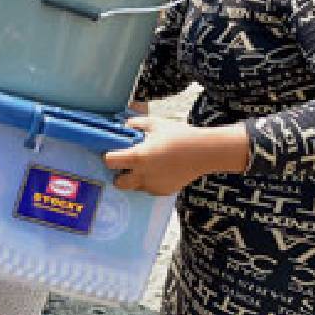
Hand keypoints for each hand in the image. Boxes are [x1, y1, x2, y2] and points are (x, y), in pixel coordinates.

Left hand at [103, 116, 248, 195]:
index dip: (109, 156)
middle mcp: (143, 175)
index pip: (110, 161)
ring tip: (146, 166)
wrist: (205, 152)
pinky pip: (149, 189)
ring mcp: (154, 185)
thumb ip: (136, 123)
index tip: (114, 152)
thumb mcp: (156, 124)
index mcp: (138, 157)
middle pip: (118, 183)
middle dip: (119, 175)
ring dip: (135, 179)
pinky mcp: (164, 191)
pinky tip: (159, 171)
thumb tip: (124, 125)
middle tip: (127, 166)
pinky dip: (149, 182)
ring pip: (134, 187)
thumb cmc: (179, 135)